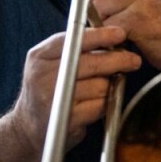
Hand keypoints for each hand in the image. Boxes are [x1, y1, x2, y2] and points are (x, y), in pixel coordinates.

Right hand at [10, 26, 141, 150]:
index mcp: (40, 56)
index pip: (74, 40)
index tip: (120, 33)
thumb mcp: (50, 63)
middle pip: (92, 63)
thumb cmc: (47, 90)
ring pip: (100, 86)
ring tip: (104, 86)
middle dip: (118, 60)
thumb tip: (112, 36)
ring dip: (109, 86)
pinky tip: (97, 103)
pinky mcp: (66, 118)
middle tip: (134, 60)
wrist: (27, 127)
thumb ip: (73, 49)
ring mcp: (54, 98)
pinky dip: (104, 104)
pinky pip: (99, 106)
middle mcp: (43, 76)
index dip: (100, 35)